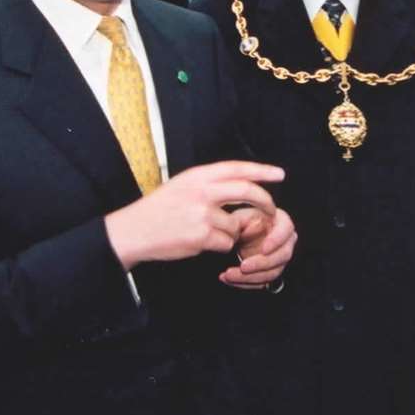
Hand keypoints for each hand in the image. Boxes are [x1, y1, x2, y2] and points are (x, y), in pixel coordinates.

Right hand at [104, 161, 283, 270]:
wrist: (134, 230)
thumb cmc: (158, 209)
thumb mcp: (181, 185)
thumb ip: (208, 184)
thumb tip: (240, 186)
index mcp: (198, 176)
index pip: (237, 168)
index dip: (261, 170)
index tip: (279, 174)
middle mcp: (202, 191)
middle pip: (247, 191)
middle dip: (265, 201)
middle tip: (271, 210)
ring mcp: (202, 214)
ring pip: (236, 225)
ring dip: (231, 233)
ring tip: (207, 232)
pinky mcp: (201, 237)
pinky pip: (225, 243)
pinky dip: (219, 246)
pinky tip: (200, 242)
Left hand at [221, 205, 296, 289]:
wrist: (241, 234)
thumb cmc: (244, 222)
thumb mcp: (241, 216)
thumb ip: (242, 220)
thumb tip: (243, 227)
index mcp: (282, 221)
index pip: (286, 229)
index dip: (277, 240)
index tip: (264, 249)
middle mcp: (286, 241)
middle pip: (282, 255)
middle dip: (261, 264)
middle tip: (243, 266)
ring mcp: (280, 258)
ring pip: (272, 272)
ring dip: (250, 277)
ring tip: (229, 275)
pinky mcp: (272, 271)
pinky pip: (263, 282)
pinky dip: (245, 283)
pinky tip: (230, 279)